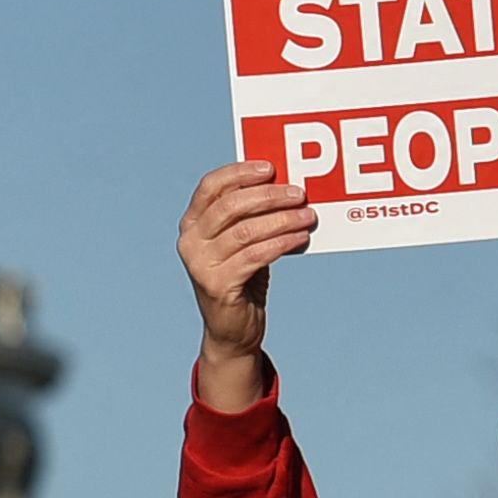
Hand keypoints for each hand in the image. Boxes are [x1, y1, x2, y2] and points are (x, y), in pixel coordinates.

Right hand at [176, 160, 313, 415]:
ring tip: (308, 216)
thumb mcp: (241, 242)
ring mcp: (200, 264)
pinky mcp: (217, 285)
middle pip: (230, 206)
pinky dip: (281, 243)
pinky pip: (255, 255)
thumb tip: (287, 186)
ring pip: (246, 231)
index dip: (239, 173)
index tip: (270, 168)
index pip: (211, 186)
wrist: (232, 330)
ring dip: (282, 220)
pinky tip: (300, 238)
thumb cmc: (242, 277)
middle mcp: (190, 241)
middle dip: (268, 196)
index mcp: (191, 223)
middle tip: (299, 193)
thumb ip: (252, 216)